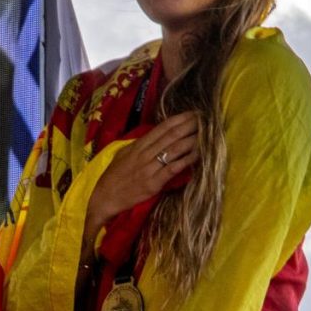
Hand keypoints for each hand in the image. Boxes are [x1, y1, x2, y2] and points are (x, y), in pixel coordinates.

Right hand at [87, 111, 199, 232]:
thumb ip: (139, 145)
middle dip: (189, 126)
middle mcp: (145, 154)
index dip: (178, 119)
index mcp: (138, 145)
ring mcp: (149, 168)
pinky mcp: (153, 183)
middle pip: (171, 136)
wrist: (104, 197)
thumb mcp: (123, 154)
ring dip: (191, 140)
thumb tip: (153, 135)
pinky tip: (198, 155)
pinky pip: (173, 169)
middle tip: (205, 119)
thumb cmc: (114, 176)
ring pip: (174, 150)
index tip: (192, 113)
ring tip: (206, 134)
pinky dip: (186, 161)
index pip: (162, 128)